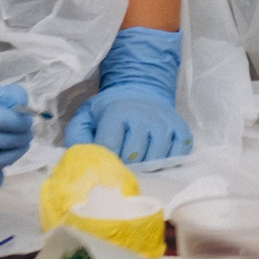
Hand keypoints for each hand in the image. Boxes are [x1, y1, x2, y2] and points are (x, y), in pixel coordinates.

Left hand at [61, 26, 190, 163]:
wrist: (140, 91)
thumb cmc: (110, 110)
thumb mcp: (87, 116)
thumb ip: (77, 136)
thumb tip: (79, 160)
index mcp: (117, 112)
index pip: (111, 147)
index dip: (105, 162)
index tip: (103, 166)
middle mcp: (144, 115)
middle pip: (135, 157)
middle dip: (125, 166)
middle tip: (120, 166)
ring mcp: (165, 123)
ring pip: (157, 160)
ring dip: (146, 167)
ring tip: (137, 163)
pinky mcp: (181, 129)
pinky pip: (177, 156)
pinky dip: (167, 162)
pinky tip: (155, 156)